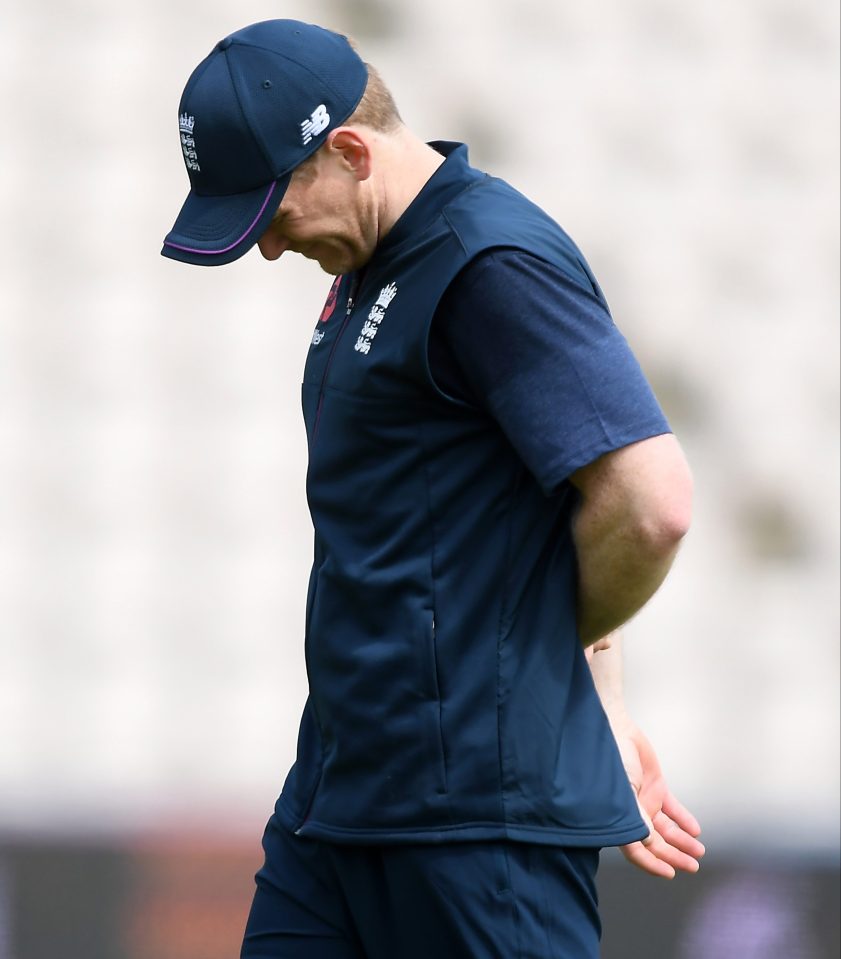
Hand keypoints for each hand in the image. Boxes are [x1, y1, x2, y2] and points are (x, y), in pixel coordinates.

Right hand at [613, 720, 704, 878]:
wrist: (616, 730)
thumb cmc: (611, 760)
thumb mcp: (622, 791)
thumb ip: (635, 816)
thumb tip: (648, 841)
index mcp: (619, 817)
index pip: (636, 849)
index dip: (651, 863)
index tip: (669, 873)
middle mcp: (633, 813)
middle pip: (655, 842)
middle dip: (674, 856)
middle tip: (692, 866)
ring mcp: (645, 800)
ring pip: (666, 828)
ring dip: (682, 840)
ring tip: (698, 851)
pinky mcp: (656, 787)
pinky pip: (672, 808)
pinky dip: (683, 819)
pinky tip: (694, 829)